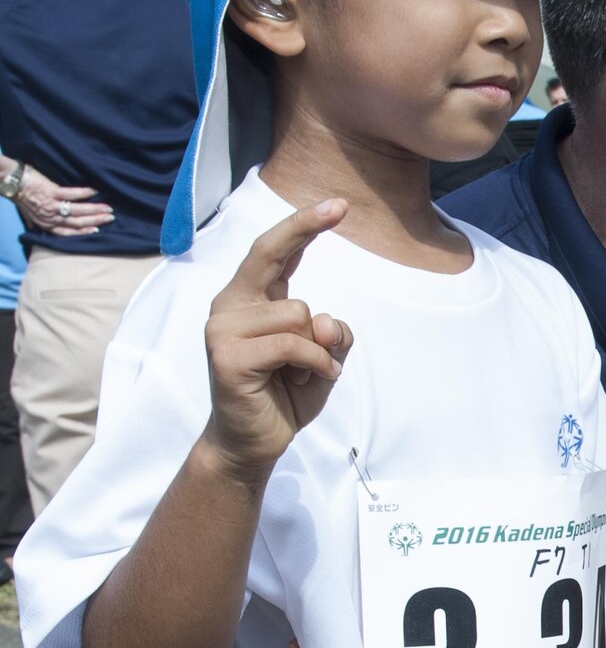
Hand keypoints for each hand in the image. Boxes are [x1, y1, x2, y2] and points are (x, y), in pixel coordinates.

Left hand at [16, 163, 112, 234]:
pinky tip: (95, 191)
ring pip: (78, 211)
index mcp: (45, 224)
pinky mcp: (52, 192)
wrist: (11, 181)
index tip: (97, 230)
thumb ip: (35, 221)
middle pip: (78, 222)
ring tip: (108, 208)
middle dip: (96, 220)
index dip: (84, 232)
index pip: (68, 232)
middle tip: (110, 217)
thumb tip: (36, 227)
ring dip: (95, 210)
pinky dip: (85, 193)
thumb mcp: (27, 214)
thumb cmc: (19, 197)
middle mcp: (50, 217)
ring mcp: (51, 205)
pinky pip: (72, 194)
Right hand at [201, 199, 352, 478]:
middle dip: (306, 229)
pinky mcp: (226, 355)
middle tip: (340, 206)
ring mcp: (222, 328)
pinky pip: (293, 344)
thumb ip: (331, 334)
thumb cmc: (286, 396)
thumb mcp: (323, 359)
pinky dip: (313, 364)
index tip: (336, 204)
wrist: (254, 443)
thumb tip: (324, 321)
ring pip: (297, 312)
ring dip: (317, 348)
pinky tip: (303, 382)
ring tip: (299, 374)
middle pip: (272, 255)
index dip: (301, 225)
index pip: (273, 252)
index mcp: (249, 300)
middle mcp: (229, 306)